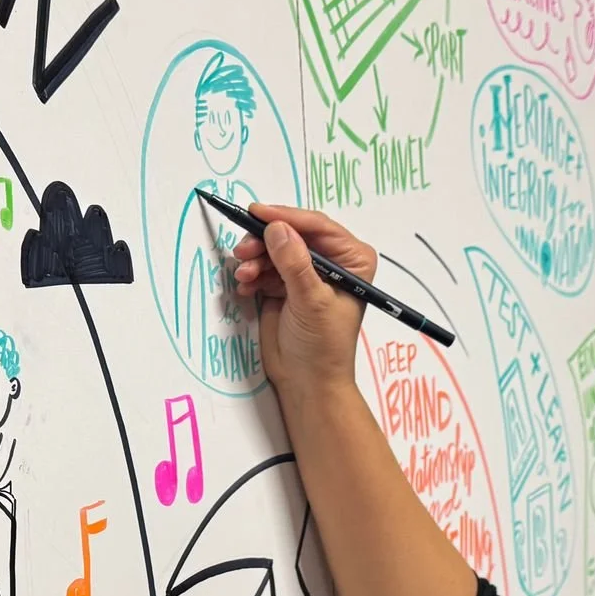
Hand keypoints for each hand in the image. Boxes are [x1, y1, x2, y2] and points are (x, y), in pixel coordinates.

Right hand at [232, 205, 370, 398]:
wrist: (307, 382)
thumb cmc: (323, 345)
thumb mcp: (311, 301)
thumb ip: (294, 263)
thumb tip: (276, 229)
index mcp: (351, 258)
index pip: (317, 226)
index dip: (286, 218)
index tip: (257, 213)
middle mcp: (331, 260)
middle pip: (292, 234)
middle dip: (265, 241)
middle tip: (243, 251)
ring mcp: (306, 272)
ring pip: (274, 249)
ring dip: (255, 260)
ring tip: (245, 276)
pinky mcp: (285, 286)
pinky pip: (265, 267)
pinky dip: (252, 274)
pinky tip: (247, 287)